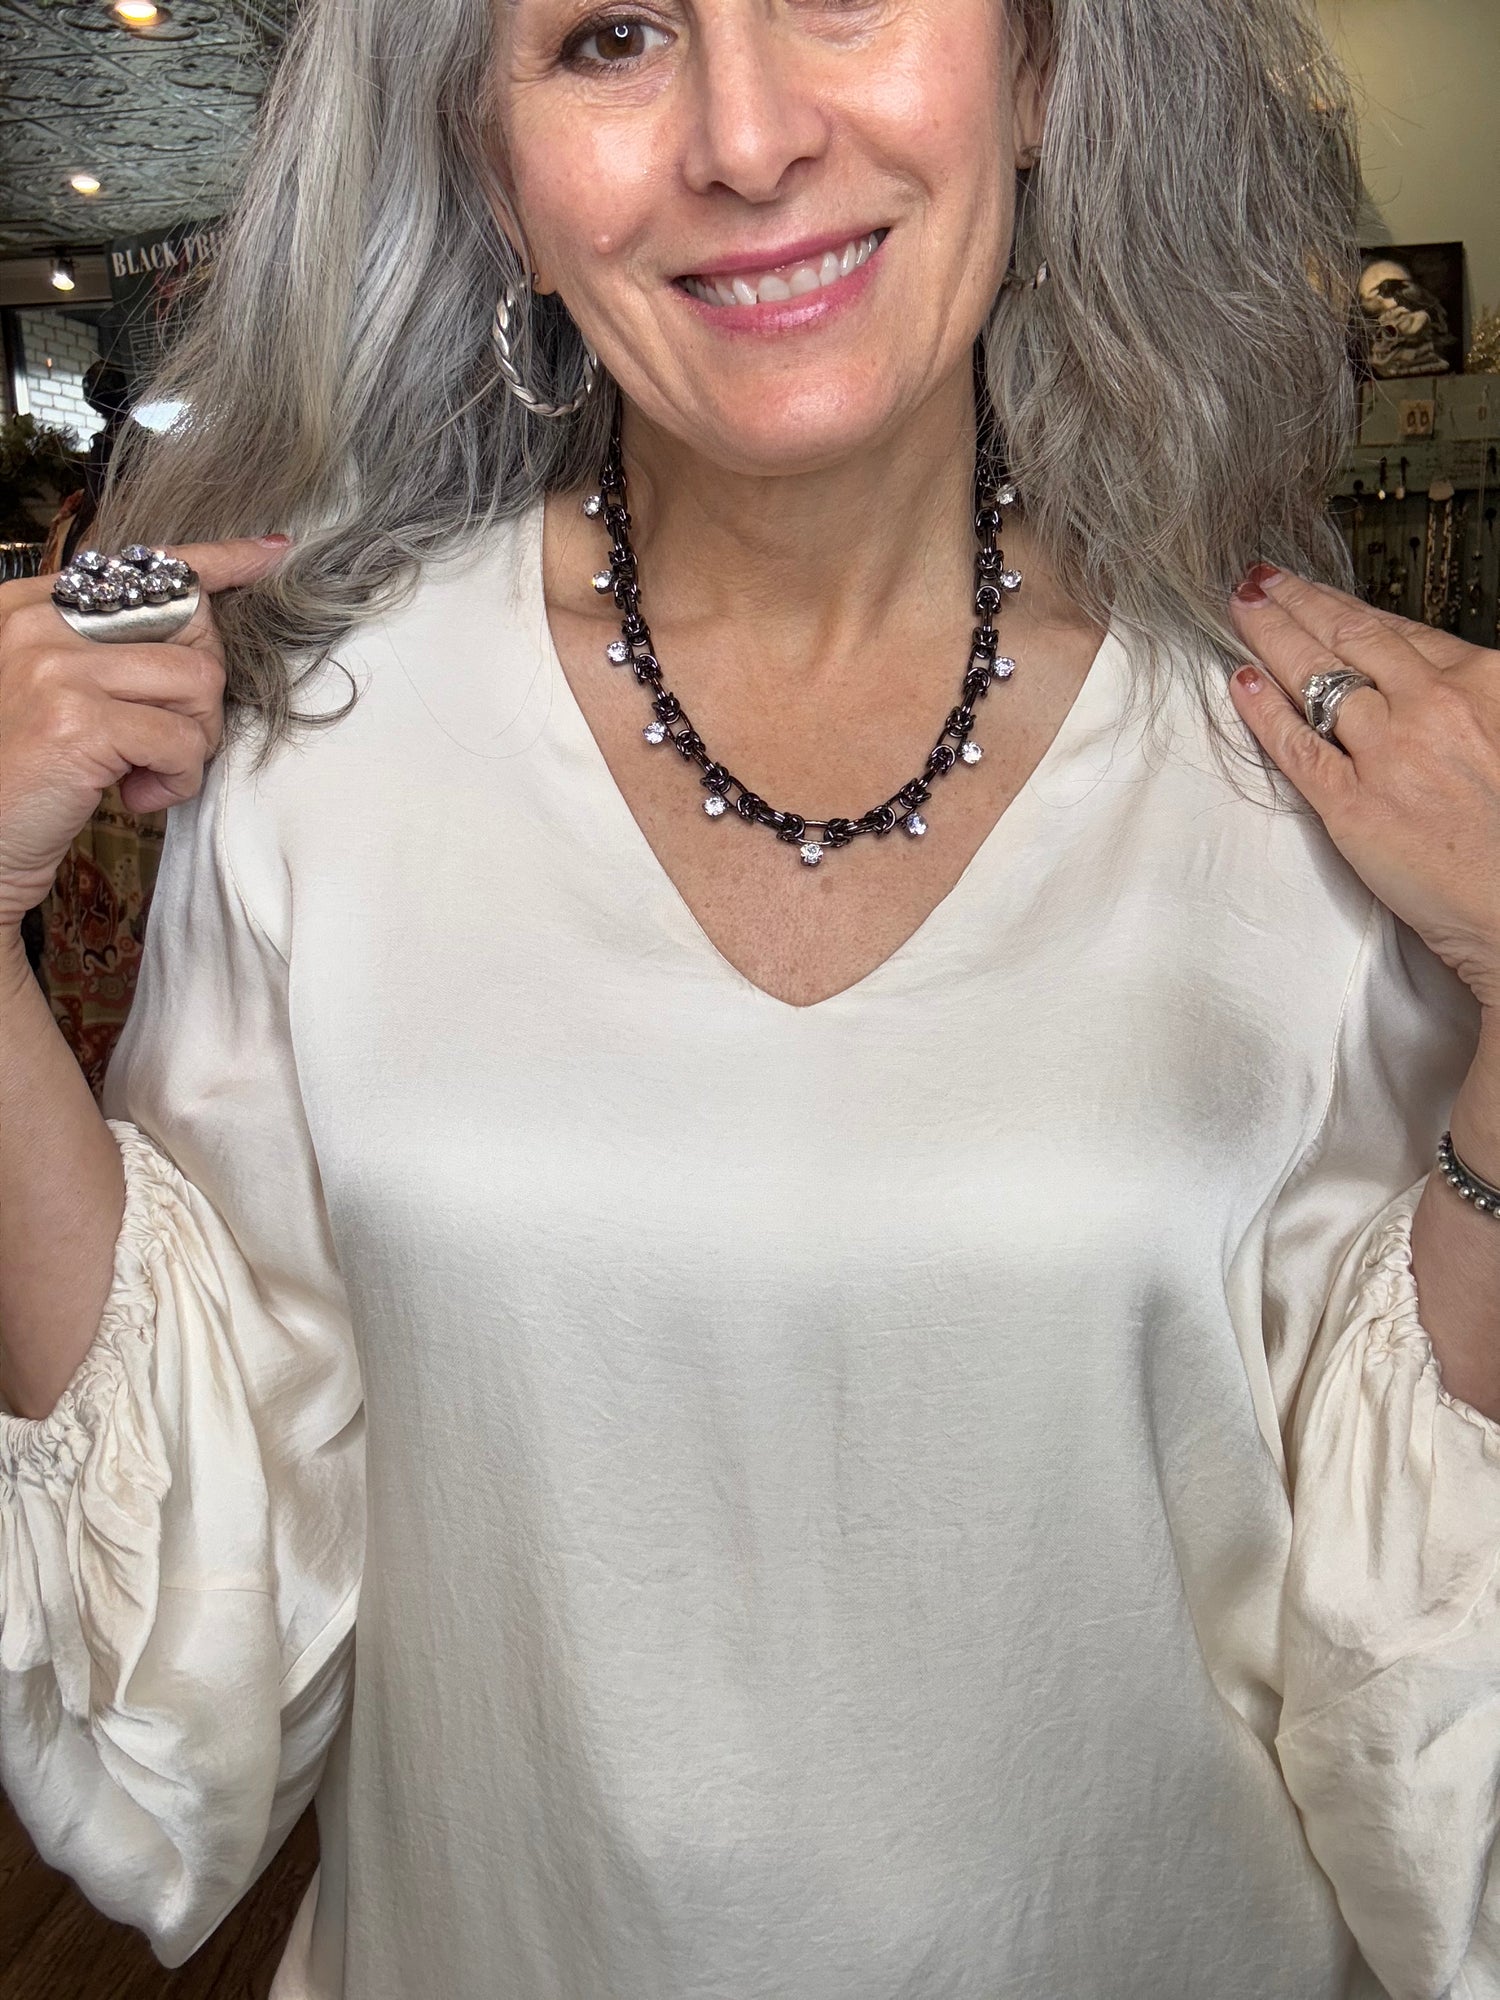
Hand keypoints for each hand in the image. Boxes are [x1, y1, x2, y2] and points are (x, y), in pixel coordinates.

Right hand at [0, 537, 289, 934]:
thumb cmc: (21, 776)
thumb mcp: (56, 695)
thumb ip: (108, 654)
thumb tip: (203, 625)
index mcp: (32, 606)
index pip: (143, 565)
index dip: (216, 561)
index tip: (268, 555)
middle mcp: (38, 624)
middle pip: (189, 627)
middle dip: (203, 695)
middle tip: (168, 741)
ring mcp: (55, 670)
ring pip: (198, 683)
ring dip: (195, 741)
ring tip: (149, 770)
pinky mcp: (78, 724)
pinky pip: (182, 742)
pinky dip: (178, 779)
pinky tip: (137, 797)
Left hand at [1228, 565, 1499, 1012]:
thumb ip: (1472, 702)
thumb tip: (1428, 682)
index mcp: (1482, 682)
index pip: (1398, 632)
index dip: (1347, 606)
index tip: (1318, 592)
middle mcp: (1433, 705)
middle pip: (1350, 638)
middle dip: (1299, 603)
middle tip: (1261, 580)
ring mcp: (1388, 753)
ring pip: (1316, 677)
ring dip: (1271, 636)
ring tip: (1241, 609)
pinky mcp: (1352, 804)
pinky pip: (1295, 745)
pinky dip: (1263, 710)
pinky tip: (1240, 682)